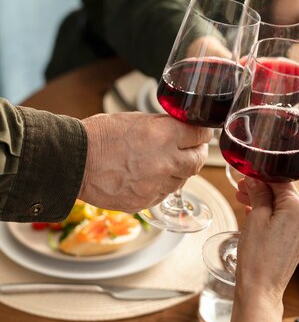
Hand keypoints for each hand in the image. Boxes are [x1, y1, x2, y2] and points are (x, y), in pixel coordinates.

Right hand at [79, 112, 211, 211]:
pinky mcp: (145, 201)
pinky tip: (150, 175)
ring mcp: (156, 185)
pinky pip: (164, 193)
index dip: (203, 132)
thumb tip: (181, 128)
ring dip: (179, 170)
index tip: (202, 132)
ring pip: (183, 179)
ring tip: (164, 161)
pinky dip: (162, 184)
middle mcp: (165, 162)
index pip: (200, 135)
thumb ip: (162, 126)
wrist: (73, 162)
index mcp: (164, 136)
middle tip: (193, 148)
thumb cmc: (99, 136)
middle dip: (197, 152)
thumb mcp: (136, 119)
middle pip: (198, 160)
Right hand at [235, 178, 298, 299]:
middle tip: (240, 188)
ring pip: (284, 206)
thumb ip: (258, 193)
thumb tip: (255, 178)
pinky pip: (287, 218)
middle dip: (261, 189)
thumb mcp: (255, 217)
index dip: (260, 176)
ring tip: (243, 200)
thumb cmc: (258, 255)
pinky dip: (272, 214)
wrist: (261, 288)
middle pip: (283, 193)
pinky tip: (254, 212)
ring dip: (265, 201)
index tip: (245, 176)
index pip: (279, 180)